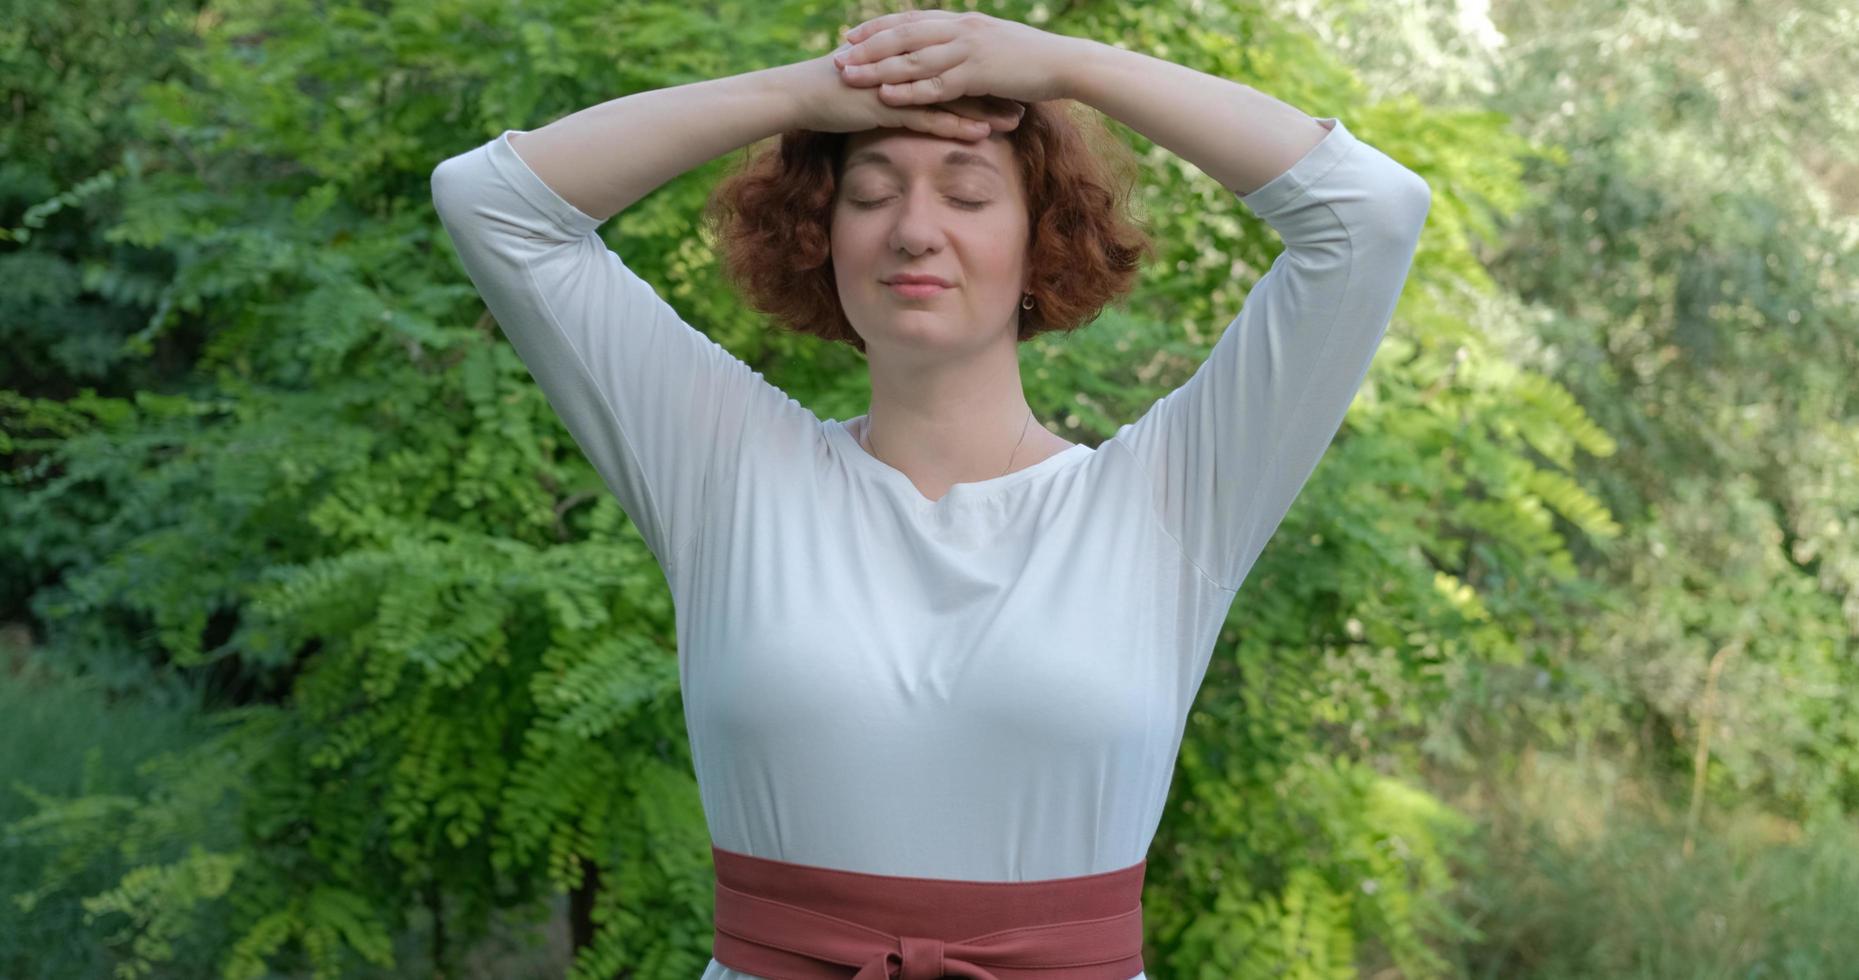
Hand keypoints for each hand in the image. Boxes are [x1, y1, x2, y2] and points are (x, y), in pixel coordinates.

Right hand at [795, 46, 1022, 140]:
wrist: (798, 94)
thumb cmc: (832, 89)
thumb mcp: (870, 77)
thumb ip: (894, 76)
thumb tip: (911, 83)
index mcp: (906, 56)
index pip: (954, 61)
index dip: (983, 69)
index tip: (1011, 78)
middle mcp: (907, 66)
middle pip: (962, 75)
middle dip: (995, 88)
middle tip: (1027, 96)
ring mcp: (898, 86)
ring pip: (952, 97)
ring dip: (986, 109)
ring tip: (1016, 119)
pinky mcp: (887, 107)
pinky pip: (929, 119)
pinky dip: (957, 126)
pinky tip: (980, 134)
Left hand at [833, 10, 1078, 106]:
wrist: (1065, 63)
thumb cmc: (1033, 59)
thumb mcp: (996, 45)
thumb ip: (969, 46)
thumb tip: (952, 53)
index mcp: (962, 21)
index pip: (910, 20)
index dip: (878, 28)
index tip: (851, 35)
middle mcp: (960, 29)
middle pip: (903, 35)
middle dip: (867, 46)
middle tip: (837, 56)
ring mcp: (968, 50)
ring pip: (913, 58)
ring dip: (877, 68)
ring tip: (848, 77)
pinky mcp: (978, 75)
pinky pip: (935, 84)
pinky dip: (908, 90)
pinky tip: (885, 97)